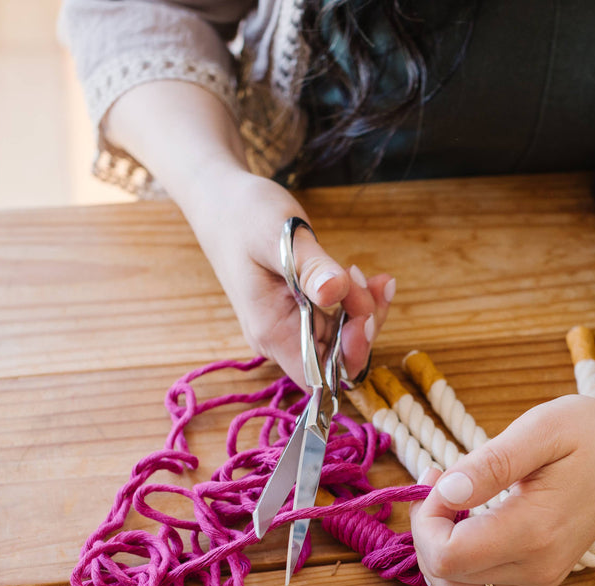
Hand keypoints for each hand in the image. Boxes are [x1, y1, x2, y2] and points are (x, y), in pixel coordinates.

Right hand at [183, 167, 393, 382]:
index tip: (363, 318)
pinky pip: (340, 320)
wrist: (221, 201)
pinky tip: (373, 279)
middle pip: (338, 359)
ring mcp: (292, 326)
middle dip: (364, 327)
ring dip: (366, 312)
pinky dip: (361, 302)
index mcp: (271, 330)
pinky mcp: (302, 312)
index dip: (349, 357)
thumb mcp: (279, 236)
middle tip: (369, 283)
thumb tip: (336, 292)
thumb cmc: (243, 216)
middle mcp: (281, 338)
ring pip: (344, 341)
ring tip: (373, 277)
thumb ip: (310, 268)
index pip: (318, 375)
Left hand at [410, 394, 594, 585]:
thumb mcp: (541, 429)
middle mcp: (536, 569)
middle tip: (441, 483)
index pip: (447, 554)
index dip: (427, 518)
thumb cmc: (589, 433)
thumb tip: (447, 491)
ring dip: (436, 557)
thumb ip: (491, 464)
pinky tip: (459, 550)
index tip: (440, 478)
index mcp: (533, 531)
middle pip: (444, 577)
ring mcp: (538, 583)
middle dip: (427, 530)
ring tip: (451, 510)